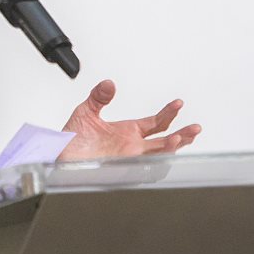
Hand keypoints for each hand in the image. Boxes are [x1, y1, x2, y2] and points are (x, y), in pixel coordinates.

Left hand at [58, 79, 200, 161]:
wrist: (58, 159)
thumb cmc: (72, 140)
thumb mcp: (86, 112)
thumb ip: (99, 97)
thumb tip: (109, 83)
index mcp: (128, 132)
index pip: (155, 123)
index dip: (168, 113)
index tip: (179, 103)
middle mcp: (132, 147)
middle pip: (164, 141)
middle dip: (181, 135)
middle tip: (195, 128)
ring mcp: (128, 160)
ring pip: (157, 156)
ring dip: (170, 148)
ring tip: (180, 139)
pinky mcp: (121, 171)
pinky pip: (141, 169)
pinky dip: (152, 163)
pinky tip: (160, 156)